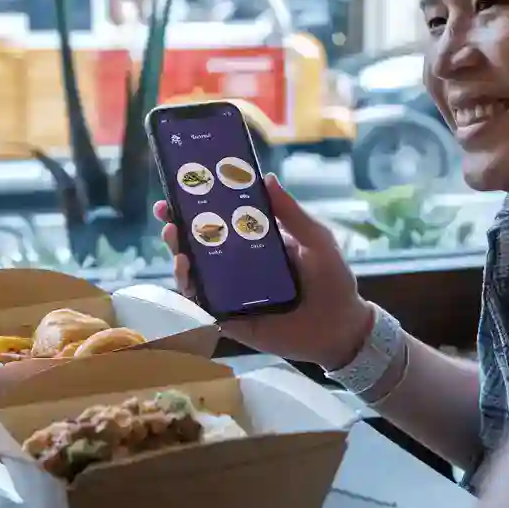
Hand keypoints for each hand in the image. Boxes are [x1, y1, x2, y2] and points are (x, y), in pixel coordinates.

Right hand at [153, 174, 373, 369]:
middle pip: (199, 245)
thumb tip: (267, 178)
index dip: (199, 205)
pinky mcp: (231, 319)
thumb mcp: (316, 240)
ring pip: (195, 273)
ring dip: (179, 255)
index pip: (221, 220)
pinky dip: (191, 288)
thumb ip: (292, 214)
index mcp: (256, 243)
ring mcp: (232, 293)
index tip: (181, 188)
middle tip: (166, 211)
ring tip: (175, 240)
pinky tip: (188, 273)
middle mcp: (238, 266)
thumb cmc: (333, 280)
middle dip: (178, 227)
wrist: (342, 328)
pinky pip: (203, 304)